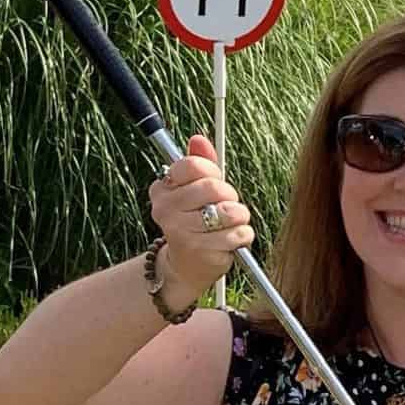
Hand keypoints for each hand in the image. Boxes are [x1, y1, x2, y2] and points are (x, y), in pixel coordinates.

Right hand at [148, 136, 253, 295]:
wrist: (186, 266)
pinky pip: (238, 234)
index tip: (212, 183)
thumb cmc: (196, 221)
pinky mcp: (199, 250)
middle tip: (225, 206)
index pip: (194, 165)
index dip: (213, 173)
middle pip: (213, 187)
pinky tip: (230, 241)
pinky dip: (243, 236)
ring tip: (229, 224)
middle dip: (230, 196)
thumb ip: (200, 162)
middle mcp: (165, 209)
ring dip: (239, 217)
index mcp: (162, 188)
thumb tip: (198, 138)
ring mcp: (180, 230)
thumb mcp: (196, 189)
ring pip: (229, 211)